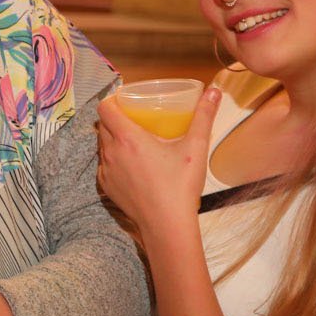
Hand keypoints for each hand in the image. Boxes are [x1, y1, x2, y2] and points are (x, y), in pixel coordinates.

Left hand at [95, 86, 221, 235]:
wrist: (166, 225)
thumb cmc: (180, 186)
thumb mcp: (195, 147)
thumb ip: (204, 116)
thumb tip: (214, 91)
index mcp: (127, 138)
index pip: (104, 108)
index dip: (111, 100)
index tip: (125, 99)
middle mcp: (111, 152)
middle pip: (102, 124)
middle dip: (114, 117)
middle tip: (134, 116)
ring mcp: (106, 171)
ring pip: (101, 145)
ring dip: (112, 137)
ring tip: (132, 138)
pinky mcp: (106, 187)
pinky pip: (104, 165)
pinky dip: (113, 158)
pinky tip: (131, 163)